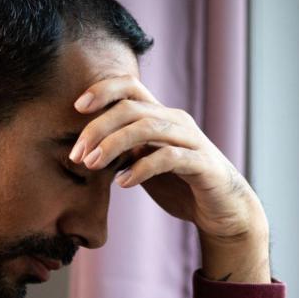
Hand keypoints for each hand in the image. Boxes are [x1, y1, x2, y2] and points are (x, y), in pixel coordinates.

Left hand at [68, 76, 267, 244]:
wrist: (222, 210)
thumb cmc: (180, 185)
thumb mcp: (144, 163)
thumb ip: (122, 151)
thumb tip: (85, 147)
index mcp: (161, 116)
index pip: (131, 87)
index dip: (103, 90)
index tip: (76, 107)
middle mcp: (176, 121)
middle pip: (131, 108)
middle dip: (97, 128)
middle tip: (76, 154)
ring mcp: (191, 140)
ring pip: (147, 128)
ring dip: (114, 144)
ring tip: (92, 165)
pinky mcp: (202, 164)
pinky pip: (169, 157)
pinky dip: (141, 168)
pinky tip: (123, 183)